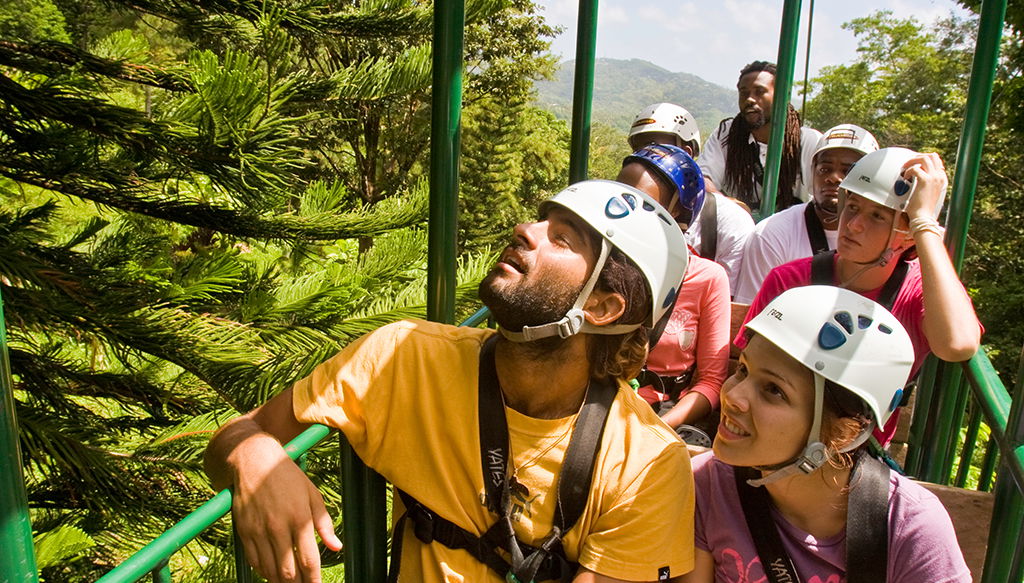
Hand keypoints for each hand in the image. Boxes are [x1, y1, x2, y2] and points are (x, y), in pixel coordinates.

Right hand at [231, 435, 342, 582]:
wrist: (255, 461)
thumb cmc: (289, 477)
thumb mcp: (313, 495)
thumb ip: (324, 524)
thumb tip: (337, 548)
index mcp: (300, 518)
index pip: (309, 560)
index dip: (314, 580)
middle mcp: (278, 527)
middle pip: (288, 571)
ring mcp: (259, 530)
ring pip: (269, 570)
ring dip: (280, 580)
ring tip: (289, 581)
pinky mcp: (244, 531)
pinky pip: (253, 561)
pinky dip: (263, 571)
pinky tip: (272, 571)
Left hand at [902, 152, 947, 220]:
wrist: (923, 217)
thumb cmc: (923, 207)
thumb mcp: (929, 192)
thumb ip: (927, 183)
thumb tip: (919, 174)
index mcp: (942, 179)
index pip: (937, 161)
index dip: (924, 159)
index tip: (915, 163)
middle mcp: (940, 176)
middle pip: (932, 156)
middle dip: (918, 157)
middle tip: (908, 163)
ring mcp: (934, 177)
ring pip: (924, 158)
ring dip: (912, 161)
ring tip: (905, 167)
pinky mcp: (925, 181)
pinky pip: (915, 168)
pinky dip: (908, 171)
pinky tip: (905, 177)